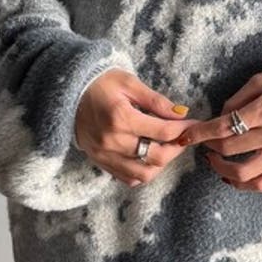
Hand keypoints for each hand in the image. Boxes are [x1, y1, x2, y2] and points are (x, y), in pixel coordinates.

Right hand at [74, 70, 199, 187]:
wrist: (68, 92)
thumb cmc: (100, 82)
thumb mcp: (129, 83)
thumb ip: (156, 100)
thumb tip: (181, 113)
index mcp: (121, 117)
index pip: (163, 132)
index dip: (183, 129)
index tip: (193, 123)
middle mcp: (113, 141)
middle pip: (156, 156)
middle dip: (177, 148)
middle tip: (184, 137)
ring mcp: (105, 155)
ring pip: (144, 173)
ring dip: (161, 163)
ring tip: (168, 147)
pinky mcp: (99, 161)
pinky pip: (127, 178)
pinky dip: (143, 172)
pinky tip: (149, 157)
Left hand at [174, 72, 261, 191]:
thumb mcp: (259, 82)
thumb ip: (236, 99)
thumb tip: (217, 119)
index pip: (224, 127)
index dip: (200, 133)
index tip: (185, 137)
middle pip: (229, 148)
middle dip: (208, 146)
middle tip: (203, 142)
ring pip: (243, 173)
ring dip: (221, 169)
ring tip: (213, 160)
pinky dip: (242, 185)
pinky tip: (230, 176)